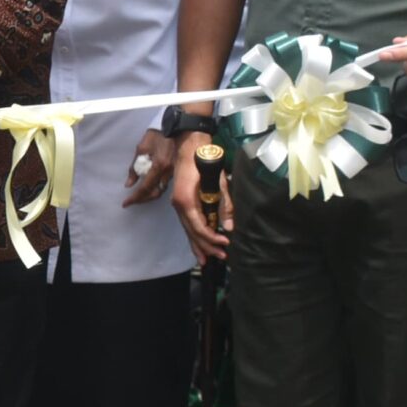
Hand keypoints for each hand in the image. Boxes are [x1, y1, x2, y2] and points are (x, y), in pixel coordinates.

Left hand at [122, 130, 177, 205]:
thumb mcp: (142, 149)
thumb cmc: (157, 135)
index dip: (135, 198)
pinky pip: (166, 184)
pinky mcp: (176, 170)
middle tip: (132, 201)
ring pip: (161, 190)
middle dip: (142, 200)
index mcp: (158, 166)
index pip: (145, 188)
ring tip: (139, 196)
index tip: (126, 203)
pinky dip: (156, 188)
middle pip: (155, 194)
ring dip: (149, 195)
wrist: (176, 125)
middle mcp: (168, 172)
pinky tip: (150, 187)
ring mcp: (174, 172)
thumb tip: (129, 184)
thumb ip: (135, 167)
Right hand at [172, 144, 232, 261]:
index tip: (225, 243)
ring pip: (188, 230)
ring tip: (207, 260)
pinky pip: (187, 224)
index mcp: (186, 201)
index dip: (212, 238)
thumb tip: (229, 226)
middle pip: (192, 232)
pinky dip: (193, 235)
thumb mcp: (219, 182)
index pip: (199, 227)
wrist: (189, 146)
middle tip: (221, 257)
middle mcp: (178, 206)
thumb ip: (224, 205)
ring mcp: (178, 205)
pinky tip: (199, 245)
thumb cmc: (204, 162)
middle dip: (206, 247)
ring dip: (198, 245)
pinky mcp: (180, 203)